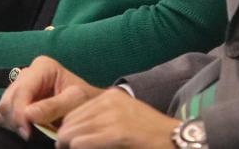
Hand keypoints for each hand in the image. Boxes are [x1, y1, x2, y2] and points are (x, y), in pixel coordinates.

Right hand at [0, 56, 103, 140]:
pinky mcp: (14, 103)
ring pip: (2, 109)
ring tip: (33, 132)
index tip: (28, 132)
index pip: (22, 90)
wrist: (86, 109)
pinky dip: (11, 126)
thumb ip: (54, 106)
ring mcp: (18, 88)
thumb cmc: (84, 100)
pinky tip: (28, 130)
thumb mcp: (76, 100)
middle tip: (31, 135)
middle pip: (8, 100)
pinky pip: (1, 116)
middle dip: (17, 120)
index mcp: (42, 67)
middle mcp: (26, 74)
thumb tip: (28, 114)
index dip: (20, 113)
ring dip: (14, 124)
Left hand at [56, 87, 180, 148]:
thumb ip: (101, 119)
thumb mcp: (123, 117)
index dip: (67, 130)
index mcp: (110, 95)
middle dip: (65, 139)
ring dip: (69, 145)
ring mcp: (113, 115)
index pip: (73, 111)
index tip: (68, 144)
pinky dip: (78, 148)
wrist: (173, 138)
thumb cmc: (148, 134)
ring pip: (72, 132)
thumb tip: (74, 133)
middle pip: (69, 121)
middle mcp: (109, 100)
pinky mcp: (117, 132)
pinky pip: (82, 142)